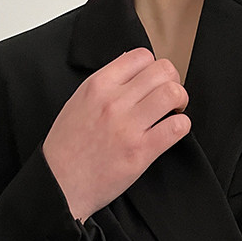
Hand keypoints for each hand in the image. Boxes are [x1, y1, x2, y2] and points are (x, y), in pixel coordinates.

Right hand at [42, 47, 190, 222]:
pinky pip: (176, 127)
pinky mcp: (141, 152)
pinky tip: (172, 131)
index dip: (153, 68)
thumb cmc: (67, 148)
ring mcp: (128, 126)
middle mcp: (114, 102)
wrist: (60, 184)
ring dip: (179, 101)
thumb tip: (129, 64)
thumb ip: (104, 84)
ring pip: (172, 94)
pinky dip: (181, 125)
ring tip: (173, 112)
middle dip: (172, 81)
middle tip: (169, 97)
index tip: (154, 82)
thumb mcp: (77, 103)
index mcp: (98, 86)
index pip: (141, 56)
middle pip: (162, 71)